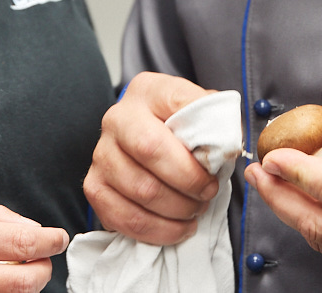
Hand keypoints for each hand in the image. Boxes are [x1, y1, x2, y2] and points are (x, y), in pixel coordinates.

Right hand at [83, 72, 219, 244]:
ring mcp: (101, 153)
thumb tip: (227, 143)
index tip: (216, 168)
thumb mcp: (202, 110)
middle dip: (188, 182)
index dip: (198, 146)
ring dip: (176, 210)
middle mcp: (117, 118)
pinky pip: (125, 218)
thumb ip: (216, 119)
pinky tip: (176, 227)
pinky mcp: (94, 186)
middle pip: (150, 151)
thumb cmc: (180, 127)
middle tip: (207, 194)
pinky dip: (158, 230)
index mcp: (147, 91)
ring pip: (140, 190)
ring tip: (194, 210)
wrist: (148, 137)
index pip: (175, 109)